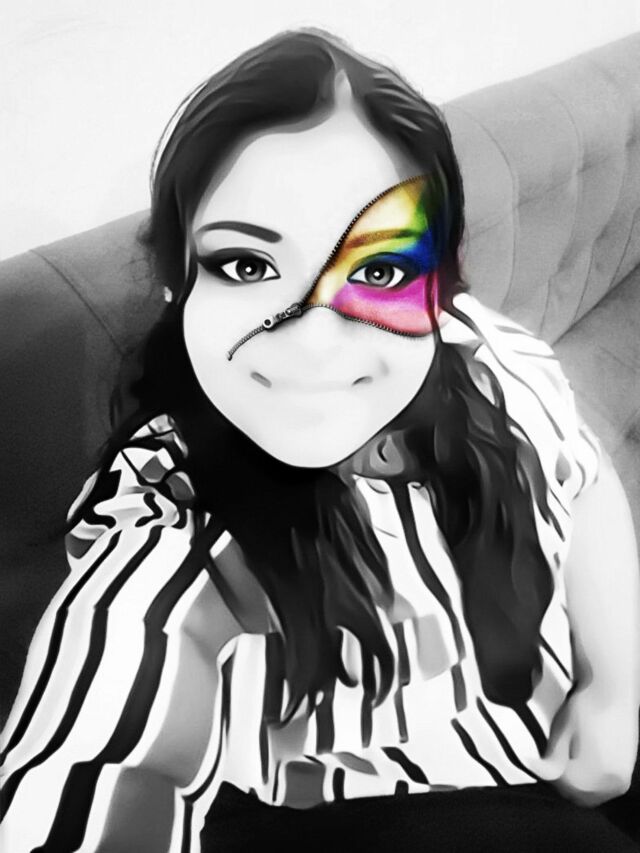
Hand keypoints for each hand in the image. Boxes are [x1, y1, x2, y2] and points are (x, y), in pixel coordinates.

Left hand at [528, 683, 638, 807]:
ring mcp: (622, 775)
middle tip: (549, 764)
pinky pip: (605, 785)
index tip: (538, 764)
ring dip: (577, 784)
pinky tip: (580, 759)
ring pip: (593, 793)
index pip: (565, 787)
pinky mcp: (626, 768)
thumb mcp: (561, 731)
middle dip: (562, 783)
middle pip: (580, 796)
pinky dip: (590, 779)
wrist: (612, 687)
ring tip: (563, 760)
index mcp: (596, 773)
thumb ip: (552, 758)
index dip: (548, 776)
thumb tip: (539, 771)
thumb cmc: (587, 704)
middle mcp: (613, 781)